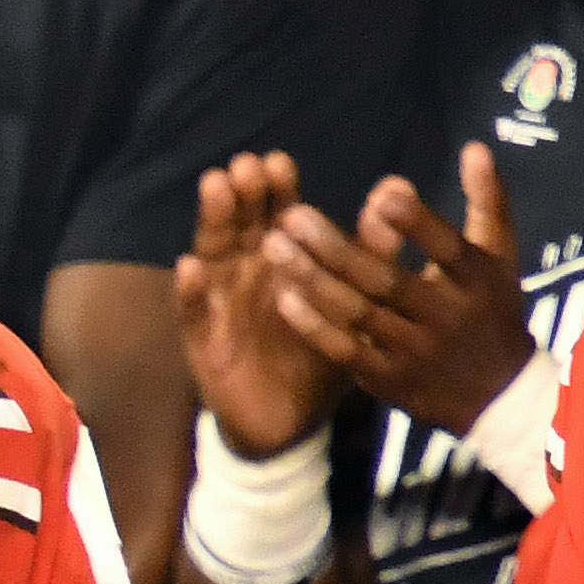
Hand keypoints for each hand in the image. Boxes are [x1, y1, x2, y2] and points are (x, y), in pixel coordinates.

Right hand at [176, 152, 345, 456]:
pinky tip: (189, 268)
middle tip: (246, 168)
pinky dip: (188, 290)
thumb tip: (395, 191)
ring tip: (216, 189)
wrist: (289, 420)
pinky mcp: (202, 338)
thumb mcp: (352, 303)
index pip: (275, 214)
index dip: (275, 189)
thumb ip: (369, 251)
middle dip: (241, 193)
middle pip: (239, 223)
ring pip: (211, 253)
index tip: (279, 163)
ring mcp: (219, 301)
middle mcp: (245, 271)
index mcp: (280, 260)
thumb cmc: (320, 354)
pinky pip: (192, 312)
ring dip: (213, 220)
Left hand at [262, 149, 538, 440]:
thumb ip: (486, 201)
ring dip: (312, 280)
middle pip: (386, 281)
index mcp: (476, 281)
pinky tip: (282, 296)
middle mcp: (444, 318)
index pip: (448, 250)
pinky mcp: (387, 379)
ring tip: (273, 245)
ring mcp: (414, 352)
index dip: (418, 224)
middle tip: (292, 215)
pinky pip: (345, 351)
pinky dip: (314, 326)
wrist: (494, 397)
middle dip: (337, 249)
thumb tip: (473, 147)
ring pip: (357, 314)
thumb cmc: (490, 309)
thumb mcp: (499, 256)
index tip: (384, 194)